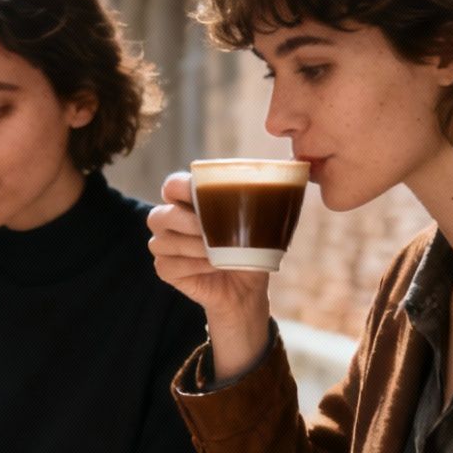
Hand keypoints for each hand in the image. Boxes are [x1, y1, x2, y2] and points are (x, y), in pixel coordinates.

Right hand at [148, 172, 272, 381]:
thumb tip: (293, 166)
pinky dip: (191, 267)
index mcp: (189, 201)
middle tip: (208, 229)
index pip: (171, 186)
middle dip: (185, 222)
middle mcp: (171, 221)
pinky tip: (211, 268)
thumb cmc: (250, 248)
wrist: (247, 287)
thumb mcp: (260, 221)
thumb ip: (262, 195)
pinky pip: (167, 266)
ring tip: (216, 253)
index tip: (201, 195)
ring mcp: (164, 246)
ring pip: (162, 243)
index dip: (181, 188)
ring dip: (192, 248)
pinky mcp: (166, 270)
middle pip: (159, 215)